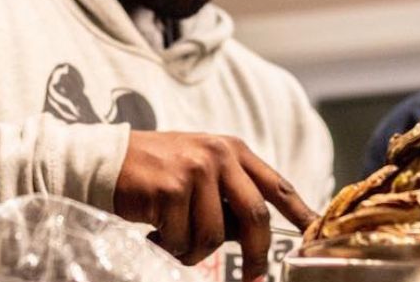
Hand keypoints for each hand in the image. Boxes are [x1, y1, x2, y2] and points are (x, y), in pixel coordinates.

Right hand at [113, 131, 317, 280]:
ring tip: (172, 236)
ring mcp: (196, 169)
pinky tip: (154, 231)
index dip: (300, 213)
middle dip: (256, 255)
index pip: (276, 185)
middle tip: (253, 279)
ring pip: (215, 236)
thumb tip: (254, 236)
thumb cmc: (154, 172)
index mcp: (232, 150)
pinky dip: (169, 246)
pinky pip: (184, 239)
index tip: (315, 236)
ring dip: (193, 249)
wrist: (103, 160)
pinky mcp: (172, 188)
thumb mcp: (199, 172)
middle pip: (255, 216)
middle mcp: (219, 155)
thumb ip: (228, 197)